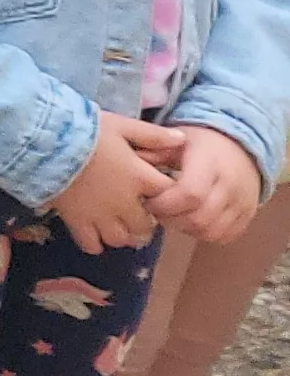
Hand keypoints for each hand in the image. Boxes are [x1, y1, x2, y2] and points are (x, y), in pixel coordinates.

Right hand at [56, 110, 172, 252]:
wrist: (45, 140)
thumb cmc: (85, 130)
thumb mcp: (121, 125)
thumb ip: (152, 135)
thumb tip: (182, 140)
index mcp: (140, 177)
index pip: (168, 194)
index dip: (166, 194)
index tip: (156, 190)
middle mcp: (125, 202)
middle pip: (146, 226)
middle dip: (144, 222)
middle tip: (135, 212)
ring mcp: (100, 215)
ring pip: (121, 239)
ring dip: (122, 235)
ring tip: (116, 225)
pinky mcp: (77, 221)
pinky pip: (92, 245)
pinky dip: (95, 243)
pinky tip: (93, 233)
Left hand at [126, 120, 264, 245]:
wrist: (241, 146)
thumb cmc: (201, 142)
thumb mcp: (176, 139)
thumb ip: (153, 152)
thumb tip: (127, 163)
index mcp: (210, 163)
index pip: (189, 194)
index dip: (164, 204)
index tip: (147, 201)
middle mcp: (231, 186)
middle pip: (198, 219)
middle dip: (170, 220)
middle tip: (155, 212)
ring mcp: (243, 203)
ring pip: (211, 232)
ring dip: (186, 229)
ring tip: (172, 215)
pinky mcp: (248, 216)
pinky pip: (224, 236)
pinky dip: (204, 234)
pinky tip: (191, 221)